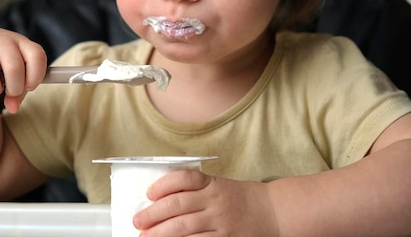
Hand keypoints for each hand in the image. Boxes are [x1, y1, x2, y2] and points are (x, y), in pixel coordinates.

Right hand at [0, 27, 46, 112]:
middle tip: (11, 91)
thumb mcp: (17, 74)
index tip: (30, 86)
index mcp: (21, 42)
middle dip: (15, 88)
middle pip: (14, 67)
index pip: (37, 56)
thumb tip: (13, 108)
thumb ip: (20, 91)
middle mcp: (1, 39)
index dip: (36, 76)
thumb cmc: (2, 64)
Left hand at [133, 170, 278, 236]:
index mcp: (212, 184)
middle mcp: (215, 202)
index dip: (163, 185)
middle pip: (178, 206)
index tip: (149, 193)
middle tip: (137, 221)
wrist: (273, 212)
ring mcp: (220, 223)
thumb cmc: (241, 198)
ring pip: (183, 228)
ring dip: (160, 234)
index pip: (184, 179)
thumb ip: (196, 190)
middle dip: (152, 215)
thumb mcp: (220, 186)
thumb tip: (160, 200)